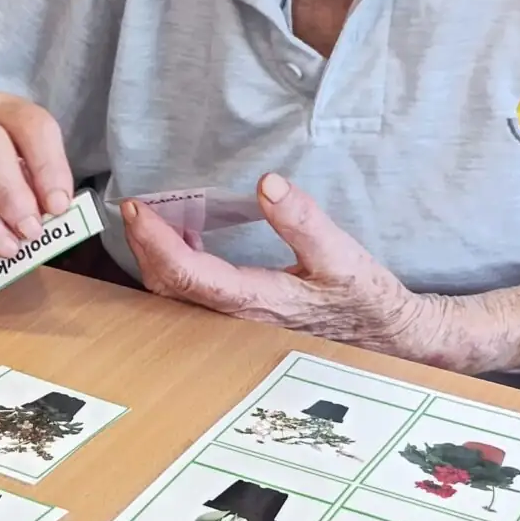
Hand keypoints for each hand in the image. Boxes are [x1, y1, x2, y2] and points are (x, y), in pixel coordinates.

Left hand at [122, 173, 450, 361]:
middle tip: (134, 206)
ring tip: (150, 218)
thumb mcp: (342, 255)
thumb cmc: (364, 298)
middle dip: (145, 247)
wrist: (385, 337)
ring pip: (178, 295)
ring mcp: (238, 322)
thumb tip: (267, 183)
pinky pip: (196, 294)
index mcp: (257, 302)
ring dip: (157, 257)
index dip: (156, 242)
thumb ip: (303, 221)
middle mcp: (238, 319)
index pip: (188, 274)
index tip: (137, 207)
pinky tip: (184, 237)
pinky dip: (179, 265)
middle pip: (170, 287)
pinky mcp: (244, 317)